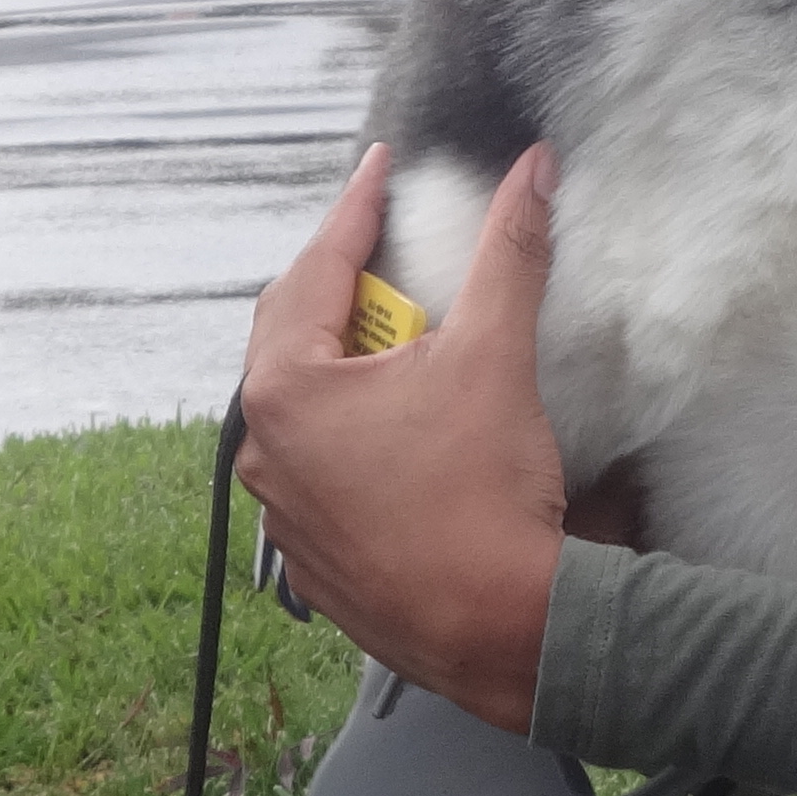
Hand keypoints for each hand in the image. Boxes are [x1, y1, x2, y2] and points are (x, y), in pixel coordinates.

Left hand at [237, 142, 571, 732]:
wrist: (497, 625)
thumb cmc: (481, 492)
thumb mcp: (494, 354)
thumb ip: (509, 253)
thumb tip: (533, 171)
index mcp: (286, 388)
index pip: (319, 269)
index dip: (357, 211)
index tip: (380, 171)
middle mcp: (263, 448)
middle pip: (298, 335)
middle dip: (345, 288)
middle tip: (388, 251)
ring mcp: (282, 510)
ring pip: (304, 409)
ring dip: (344, 368)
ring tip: (396, 342)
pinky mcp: (310, 558)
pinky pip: (319, 473)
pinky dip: (351, 438)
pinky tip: (397, 432)